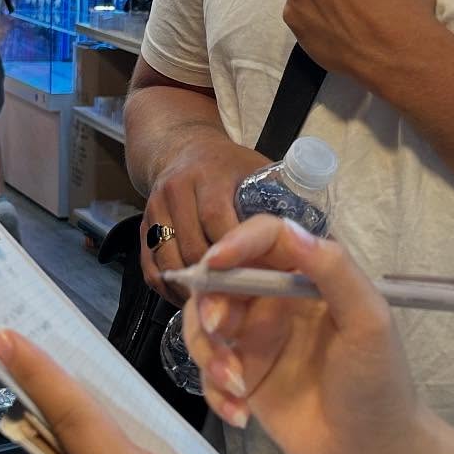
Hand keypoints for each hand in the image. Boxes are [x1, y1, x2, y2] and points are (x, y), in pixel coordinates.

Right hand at [141, 131, 268, 295]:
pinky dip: (169, 289)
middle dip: (215, 278)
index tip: (254, 279)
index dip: (234, 255)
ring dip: (191, 288)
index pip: (217, 220)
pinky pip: (150, 267)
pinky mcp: (143, 226)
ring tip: (215, 306)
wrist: (183, 148)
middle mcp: (177, 190)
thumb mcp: (257, 170)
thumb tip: (311, 241)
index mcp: (209, 176)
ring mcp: (155, 208)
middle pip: (192, 246)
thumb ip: (278, 199)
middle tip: (238, 302)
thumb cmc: (229, 165)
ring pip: (169, 261)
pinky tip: (191, 299)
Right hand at [185, 217, 453, 453]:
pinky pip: (207, 370)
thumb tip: (291, 229)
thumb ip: (334, 271)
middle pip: (221, 280)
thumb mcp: (368, 322)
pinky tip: (240, 414)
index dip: (235, 242)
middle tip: (220, 332)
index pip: (265, 239)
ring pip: (203, 325)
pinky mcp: (243, 376)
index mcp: (309, 277)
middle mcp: (277, 301)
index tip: (216, 263)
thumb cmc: (378, 383)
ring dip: (209, 353)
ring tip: (237, 386)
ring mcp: (256, 339)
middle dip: (210, 303)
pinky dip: (214, 390)